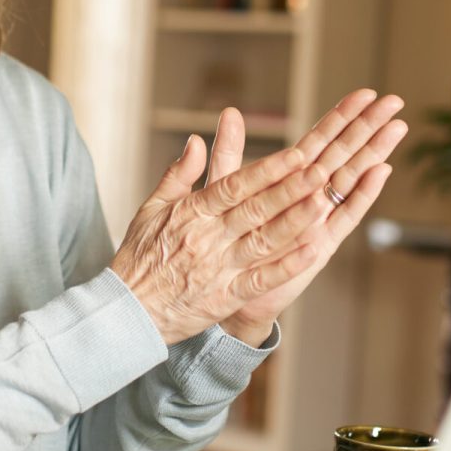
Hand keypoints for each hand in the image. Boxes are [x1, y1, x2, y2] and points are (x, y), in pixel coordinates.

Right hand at [110, 136, 337, 344]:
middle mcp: (208, 237)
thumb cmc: (139, 257)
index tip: (295, 155)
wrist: (127, 310)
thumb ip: (178, 174)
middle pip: (254, 209)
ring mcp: (218, 268)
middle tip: (319, 171)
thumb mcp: (151, 209)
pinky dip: (286, 266)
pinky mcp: (225, 297)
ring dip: (294, 222)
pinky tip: (312, 251)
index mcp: (191, 213)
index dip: (267, 170)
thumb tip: (196, 140)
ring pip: (262, 241)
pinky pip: (261, 279)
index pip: (234, 185)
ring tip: (323, 203)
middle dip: (289, 189)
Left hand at [211, 92, 407, 342]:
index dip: (342, 116)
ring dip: (374, 152)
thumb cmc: (224, 241)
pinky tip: (381, 171)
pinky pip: (345, 215)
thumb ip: (229, 153)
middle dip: (369, 126)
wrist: (224, 289)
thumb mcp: (222, 190)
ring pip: (351, 178)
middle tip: (395, 101)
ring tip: (397, 128)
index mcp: (289, 179)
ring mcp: (319, 219)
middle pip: (344, 153)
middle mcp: (310, 195)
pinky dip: (363, 194)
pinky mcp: (321, 244)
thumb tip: (230, 112)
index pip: (320, 140)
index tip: (365, 93)